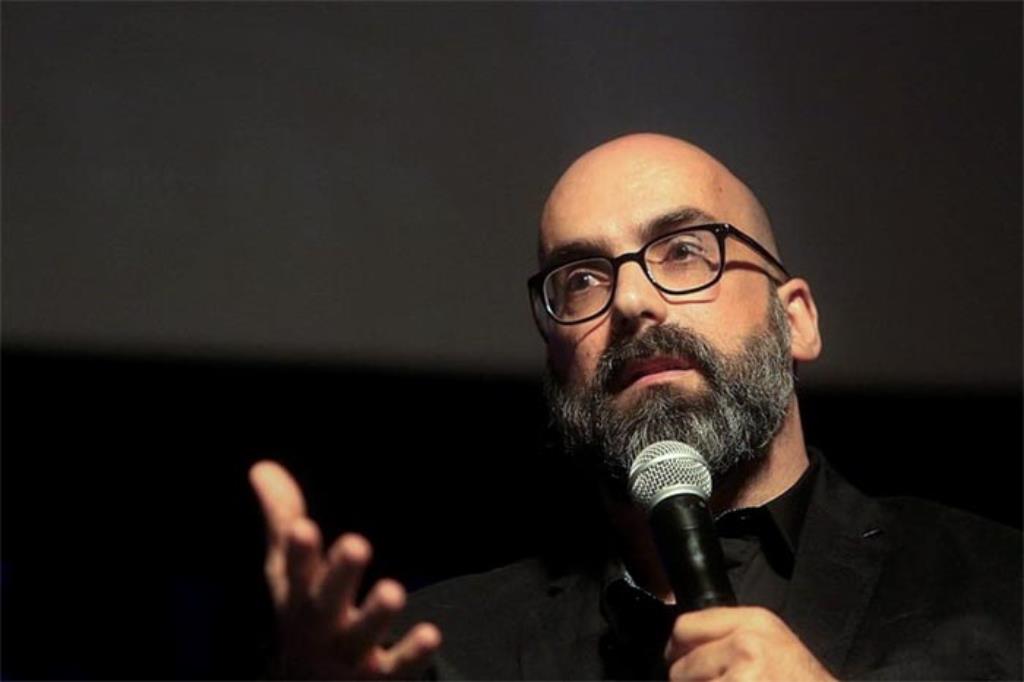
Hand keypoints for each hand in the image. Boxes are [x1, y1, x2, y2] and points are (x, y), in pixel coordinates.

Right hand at [249, 460, 441, 678]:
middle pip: (326, 601)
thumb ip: (283, 519)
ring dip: (375, 615)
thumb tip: (263, 467)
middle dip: (340, 574)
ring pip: (361, 636)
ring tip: (394, 591)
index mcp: (298, 596)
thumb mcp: (289, 573)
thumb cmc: (304, 613)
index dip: (299, 551)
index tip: (304, 528)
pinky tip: (432, 634)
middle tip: (357, 544)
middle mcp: (319, 626)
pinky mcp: (379, 678)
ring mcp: (348, 656)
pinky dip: (412, 654)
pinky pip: (396, 667)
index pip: (295, 571)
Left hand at [664, 606, 834, 680]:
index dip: (677, 650)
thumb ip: (730, 635)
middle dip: (688, 681)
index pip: (686, 626)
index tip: (678, 662)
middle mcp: (746, 644)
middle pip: (682, 665)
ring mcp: (742, 677)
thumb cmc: (801, 681)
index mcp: (754, 621)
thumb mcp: (772, 642)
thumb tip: (682, 644)